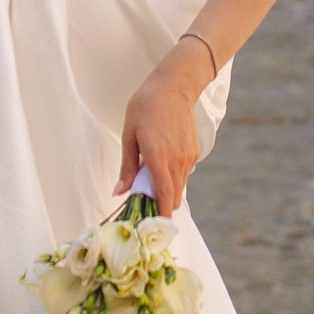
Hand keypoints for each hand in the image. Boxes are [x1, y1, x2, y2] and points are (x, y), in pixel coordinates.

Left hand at [116, 41, 212, 214]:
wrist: (175, 86)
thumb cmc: (146, 106)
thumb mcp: (129, 135)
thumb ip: (127, 167)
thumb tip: (119, 192)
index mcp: (158, 158)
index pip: (163, 197)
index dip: (159, 215)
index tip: (151, 227)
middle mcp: (177, 161)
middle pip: (173, 198)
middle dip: (160, 206)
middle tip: (142, 203)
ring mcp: (188, 157)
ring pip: (179, 188)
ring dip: (165, 192)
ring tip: (148, 181)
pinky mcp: (193, 152)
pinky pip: (183, 174)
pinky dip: (172, 178)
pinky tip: (160, 165)